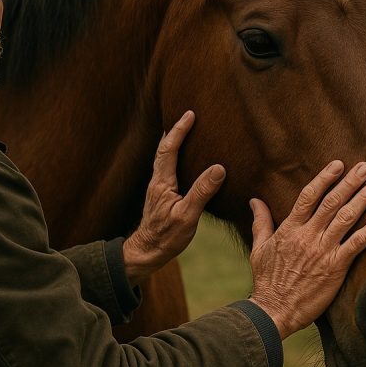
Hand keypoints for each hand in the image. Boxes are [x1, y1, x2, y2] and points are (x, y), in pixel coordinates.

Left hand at [123, 111, 224, 285]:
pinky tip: (182, 160)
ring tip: (185, 132)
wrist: (147, 251)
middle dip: (175, 131)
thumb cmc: (166, 236)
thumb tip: (218, 168)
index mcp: (162, 182)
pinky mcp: (160, 196)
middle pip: (163, 149)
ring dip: (173, 143)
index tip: (190, 115)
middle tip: (187, 116)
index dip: (179, 130)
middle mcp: (157, 181)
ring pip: (163, 158)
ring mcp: (158, 188)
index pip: (169, 149)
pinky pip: (167, 169)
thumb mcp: (187, 215)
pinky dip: (174, 157)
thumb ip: (202, 191)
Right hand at [248, 160, 365, 338]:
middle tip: (365, 166)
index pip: (308, 196)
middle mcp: (307, 236)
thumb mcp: (259, 248)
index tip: (338, 165)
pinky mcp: (335, 267)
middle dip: (350, 182)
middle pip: (331, 202)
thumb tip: (255, 201)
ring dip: (364, 198)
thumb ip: (261, 222)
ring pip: (347, 218)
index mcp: (289, 229)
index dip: (324, 178)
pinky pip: (358, 243)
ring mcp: (322, 251)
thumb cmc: (266, 281)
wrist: (274, 310)